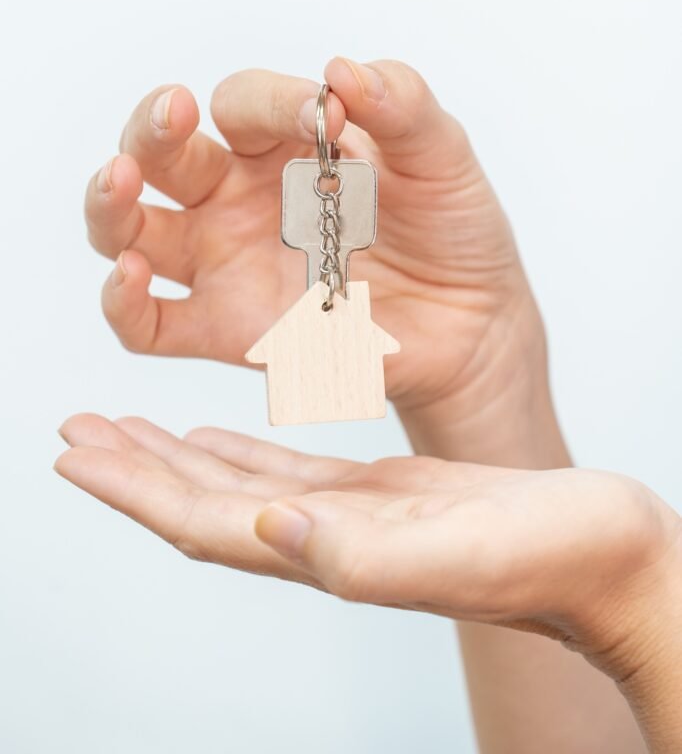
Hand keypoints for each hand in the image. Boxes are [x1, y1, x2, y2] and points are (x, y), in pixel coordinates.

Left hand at [55, 414, 681, 710]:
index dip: (135, 491)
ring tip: (129, 428)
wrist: (606, 554)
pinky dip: (240, 452)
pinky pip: (288, 469)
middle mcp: (324, 537)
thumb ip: (354, 555)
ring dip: (176, 457)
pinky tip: (216, 438)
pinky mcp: (381, 493)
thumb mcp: (453, 554)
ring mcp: (350, 516)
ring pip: (237, 484)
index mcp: (331, 552)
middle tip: (78, 430)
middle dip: (135, 467)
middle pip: (203, 503)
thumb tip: (267, 530)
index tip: (77, 454)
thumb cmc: (549, 561)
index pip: (205, 524)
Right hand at [85, 59, 556, 459]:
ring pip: (132, 228)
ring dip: (110, 203)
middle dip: (150, 128)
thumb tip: (342, 69)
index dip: (274, 102)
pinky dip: (122, 303)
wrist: (474, 320)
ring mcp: (225, 261)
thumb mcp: (441, 155)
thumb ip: (401, 105)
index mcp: (283, 143)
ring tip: (123, 180)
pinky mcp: (225, 329)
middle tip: (172, 111)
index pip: (241, 102)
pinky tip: (129, 277)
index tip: (329, 119)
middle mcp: (239, 195)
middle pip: (161, 153)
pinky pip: (148, 324)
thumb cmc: (453, 228)